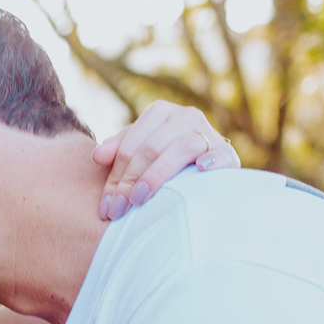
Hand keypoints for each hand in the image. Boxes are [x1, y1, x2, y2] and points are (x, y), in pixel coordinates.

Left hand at [93, 100, 239, 219]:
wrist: (205, 163)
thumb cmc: (164, 159)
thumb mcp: (138, 151)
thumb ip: (118, 151)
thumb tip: (96, 156)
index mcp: (160, 112)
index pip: (131, 145)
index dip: (115, 176)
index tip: (106, 206)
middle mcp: (185, 116)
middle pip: (151, 148)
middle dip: (130, 182)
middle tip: (118, 210)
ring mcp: (208, 131)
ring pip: (180, 148)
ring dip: (157, 175)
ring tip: (140, 199)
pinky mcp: (227, 151)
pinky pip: (219, 153)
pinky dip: (211, 160)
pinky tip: (199, 171)